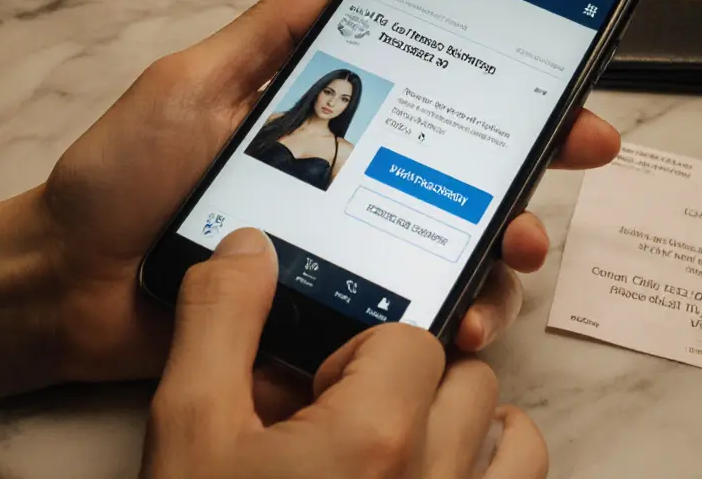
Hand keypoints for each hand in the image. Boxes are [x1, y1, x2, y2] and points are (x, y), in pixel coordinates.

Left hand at [38, 0, 620, 382]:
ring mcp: (345, 258)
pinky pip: (405, 325)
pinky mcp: (328, 317)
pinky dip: (448, 322)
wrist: (69, 279)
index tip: (567, 100)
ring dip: (501, 256)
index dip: (509, 104)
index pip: (436, 111)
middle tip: (571, 161)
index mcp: (329, 130)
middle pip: (465, 186)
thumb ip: (270, 36)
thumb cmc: (123, 178)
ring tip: (509, 253)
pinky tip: (458, 319)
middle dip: (532, 175)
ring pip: (452, 258)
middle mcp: (352, 192)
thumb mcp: (194, 85)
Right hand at [141, 228, 546, 478]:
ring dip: (466, 427)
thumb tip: (251, 247)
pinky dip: (493, 475)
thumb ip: (219, 322)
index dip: (359, 353)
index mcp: (375, 435)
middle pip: (465, 379)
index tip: (317, 392)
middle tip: (346, 419)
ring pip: (513, 438)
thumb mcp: (188, 428)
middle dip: (408, 383)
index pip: (413, 339)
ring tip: (400, 447)